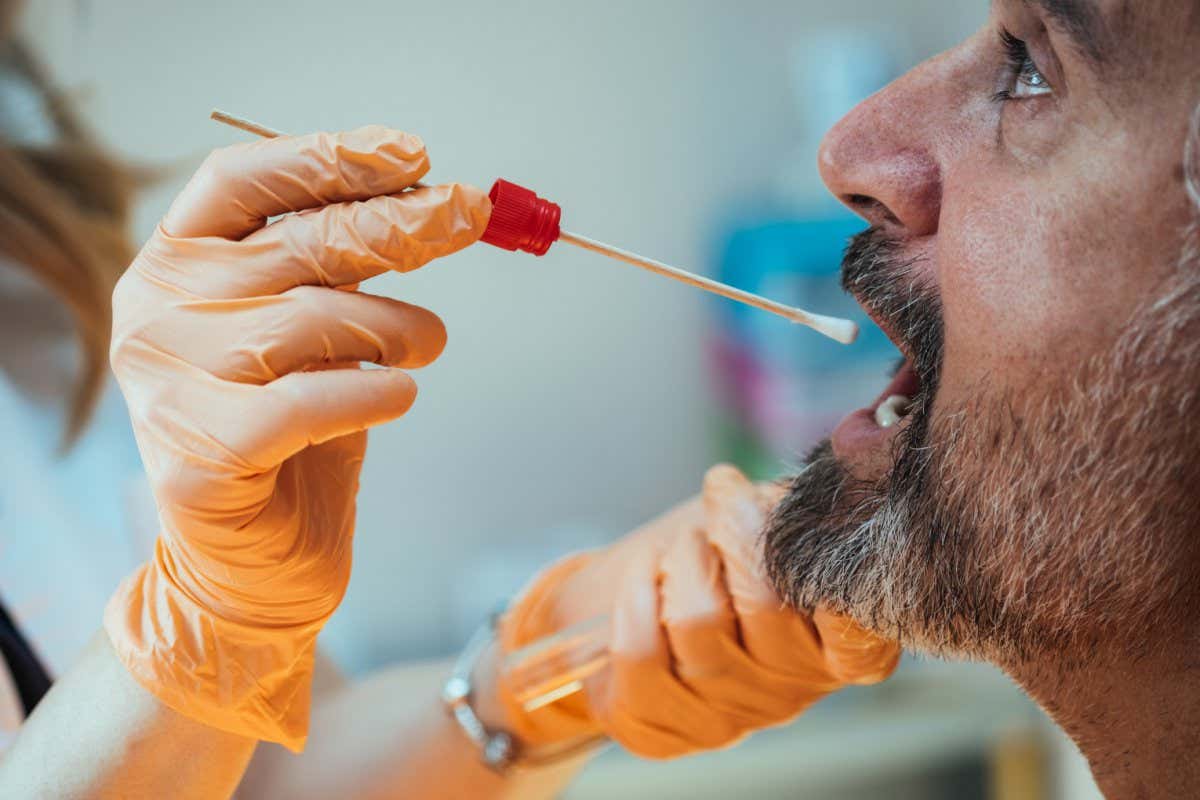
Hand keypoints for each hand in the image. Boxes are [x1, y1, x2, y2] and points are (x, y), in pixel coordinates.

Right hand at [104, 127, 489, 749]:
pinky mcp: (197, 454)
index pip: (244, 180)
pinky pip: (306, 403)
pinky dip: (370, 394)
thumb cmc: (294, 433)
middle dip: (399, 225)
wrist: (255, 560)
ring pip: (311, 322)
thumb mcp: (317, 330)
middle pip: (295, 242)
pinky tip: (400, 396)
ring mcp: (168, 383)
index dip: (330, 157)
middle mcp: (155, 310)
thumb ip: (343, 268)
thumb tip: (434, 202)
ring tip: (429, 342)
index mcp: (175, 262)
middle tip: (469, 217)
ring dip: (395, 326)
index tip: (414, 154)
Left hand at [496, 465, 899, 758]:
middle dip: (733, 531)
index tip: (779, 509)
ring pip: (699, 619)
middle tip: (720, 503)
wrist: (622, 608)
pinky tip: (643, 578)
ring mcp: (725, 718)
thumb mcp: (768, 525)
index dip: (816, 556)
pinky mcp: (660, 727)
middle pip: (769, 603)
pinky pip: (642, 649)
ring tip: (680, 548)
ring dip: (682, 559)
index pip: (858, 624)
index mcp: (839, 650)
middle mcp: (790, 694)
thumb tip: (809, 486)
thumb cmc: (711, 559)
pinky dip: (635, 595)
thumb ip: (797, 513)